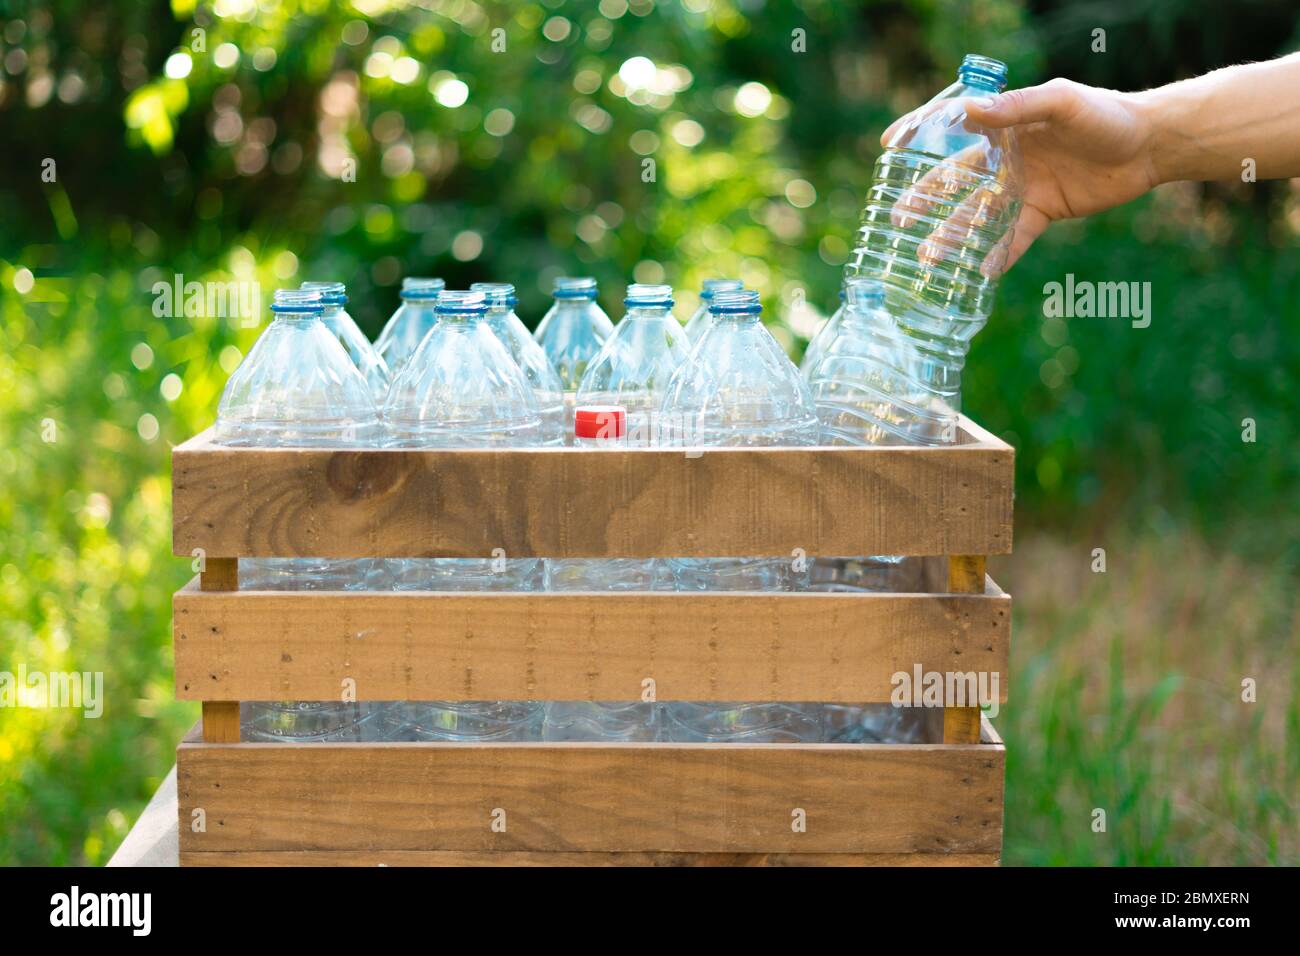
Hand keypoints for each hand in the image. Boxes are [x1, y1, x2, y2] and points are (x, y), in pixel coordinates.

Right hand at [882, 78, 1159, 271]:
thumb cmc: (1105, 115)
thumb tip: (969, 112)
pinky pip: (1014, 237)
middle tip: (899, 220)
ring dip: (954, 236)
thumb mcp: (1061, 102)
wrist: (1149, 145)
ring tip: (928, 256)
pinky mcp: (1043, 212)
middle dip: (926, 200)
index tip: (888, 146)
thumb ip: (1017, 107)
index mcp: (1005, 126)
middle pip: (957, 182)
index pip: (953, 127)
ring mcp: (1023, 187)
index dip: (919, 135)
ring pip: (979, 216)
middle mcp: (1007, 158)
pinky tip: (978, 272)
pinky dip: (997, 255)